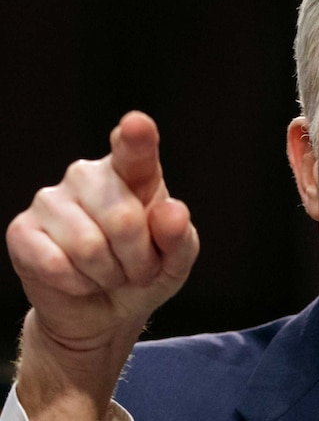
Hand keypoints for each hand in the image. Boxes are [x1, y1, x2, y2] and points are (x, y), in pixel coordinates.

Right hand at [6, 111, 198, 417]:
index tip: (136, 125)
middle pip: (123, 219)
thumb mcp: (176, 260)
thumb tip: (171, 212)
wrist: (104, 311)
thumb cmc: (144, 272)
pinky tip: (79, 279)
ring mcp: (51, 199)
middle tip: (137, 267)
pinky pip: (56, 265)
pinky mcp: (22, 230)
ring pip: (89, 246)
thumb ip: (179, 236)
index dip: (136, 137)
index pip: (135, 149)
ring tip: (109, 272)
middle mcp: (88, 175)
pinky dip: (77, 283)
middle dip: (138, 258)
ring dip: (108, 274)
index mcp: (133, 172)